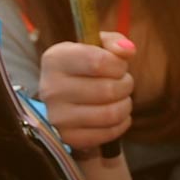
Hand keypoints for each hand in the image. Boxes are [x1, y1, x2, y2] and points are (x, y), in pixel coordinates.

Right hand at [37, 33, 134, 153]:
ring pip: (110, 114)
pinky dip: (121, 123)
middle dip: (126, 85)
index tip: (119, 66)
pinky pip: (108, 133)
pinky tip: (116, 115)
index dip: (118, 65)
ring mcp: (57, 117)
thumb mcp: (97, 46)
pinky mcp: (68, 137)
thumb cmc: (86, 67)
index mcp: (55, 59)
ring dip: (125, 105)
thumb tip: (128, 50)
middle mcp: (51, 88)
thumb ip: (115, 42)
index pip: (98, 62)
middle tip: (123, 82)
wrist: (67, 97)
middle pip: (108, 90)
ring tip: (121, 98)